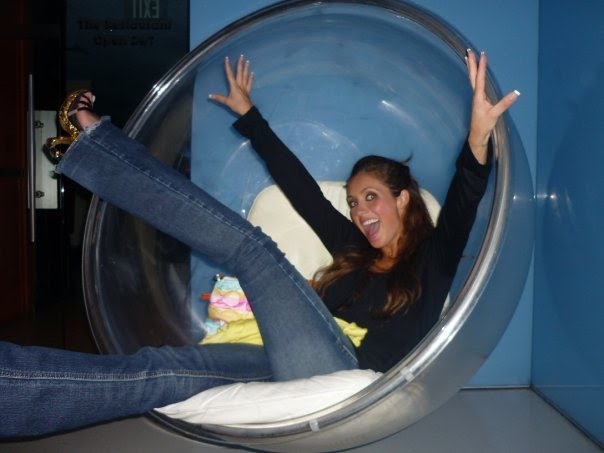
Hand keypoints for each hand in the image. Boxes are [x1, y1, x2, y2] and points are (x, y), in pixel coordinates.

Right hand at [209, 55, 253, 115]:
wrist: (247, 111)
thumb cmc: (237, 106)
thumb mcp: (227, 102)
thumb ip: (219, 98)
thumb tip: (210, 96)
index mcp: (234, 86)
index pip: (230, 74)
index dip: (228, 66)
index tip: (227, 59)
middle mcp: (240, 85)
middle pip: (240, 72)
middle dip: (240, 64)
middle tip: (241, 55)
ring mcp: (244, 88)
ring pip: (245, 76)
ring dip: (246, 68)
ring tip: (247, 61)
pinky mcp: (248, 91)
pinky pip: (250, 83)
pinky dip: (251, 78)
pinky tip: (252, 73)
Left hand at [466, 49, 519, 163]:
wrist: (477, 135)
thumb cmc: (484, 125)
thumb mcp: (495, 114)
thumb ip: (505, 103)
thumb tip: (516, 93)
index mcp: (479, 96)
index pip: (480, 78)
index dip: (481, 66)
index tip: (483, 55)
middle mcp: (476, 95)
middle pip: (472, 75)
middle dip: (471, 63)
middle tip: (468, 50)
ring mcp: (476, 97)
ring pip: (472, 79)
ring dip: (471, 67)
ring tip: (469, 57)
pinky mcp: (478, 100)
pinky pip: (475, 83)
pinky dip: (475, 75)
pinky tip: (475, 73)